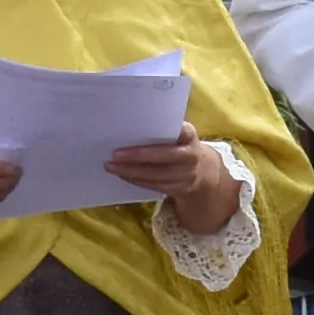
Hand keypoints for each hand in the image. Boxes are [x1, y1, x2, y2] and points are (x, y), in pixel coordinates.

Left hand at [113, 135, 240, 236]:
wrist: (202, 170)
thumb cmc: (179, 146)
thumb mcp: (178, 135)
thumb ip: (162, 130)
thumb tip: (128, 126)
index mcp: (190, 136)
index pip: (182, 131)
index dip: (166, 131)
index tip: (142, 127)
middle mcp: (191, 155)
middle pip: (165, 156)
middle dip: (139, 156)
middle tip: (115, 154)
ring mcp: (187, 174)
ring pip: (157, 174)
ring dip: (132, 171)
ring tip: (111, 166)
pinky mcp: (179, 188)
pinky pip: (155, 185)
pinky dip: (137, 180)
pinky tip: (122, 175)